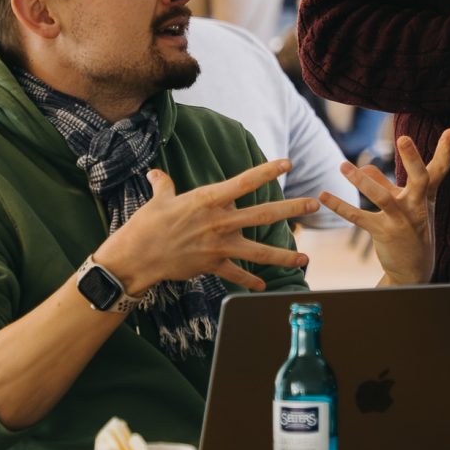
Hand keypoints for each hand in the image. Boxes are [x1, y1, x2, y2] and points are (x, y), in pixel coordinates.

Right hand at [93, 159, 318, 295]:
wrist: (135, 257)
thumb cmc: (145, 225)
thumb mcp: (158, 200)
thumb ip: (164, 185)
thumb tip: (156, 174)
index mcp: (208, 200)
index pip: (244, 182)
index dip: (266, 172)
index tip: (287, 163)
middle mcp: (219, 222)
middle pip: (263, 214)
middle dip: (292, 209)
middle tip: (314, 204)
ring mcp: (218, 246)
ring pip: (258, 251)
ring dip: (283, 255)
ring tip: (304, 258)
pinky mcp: (212, 265)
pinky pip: (237, 275)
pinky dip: (250, 282)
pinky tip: (264, 286)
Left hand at [321, 131, 449, 285]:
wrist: (413, 269)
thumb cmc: (410, 229)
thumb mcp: (402, 204)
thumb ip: (383, 183)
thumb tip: (364, 166)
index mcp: (425, 196)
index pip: (439, 170)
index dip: (446, 151)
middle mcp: (418, 206)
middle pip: (421, 180)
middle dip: (412, 159)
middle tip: (403, 138)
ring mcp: (402, 221)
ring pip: (383, 198)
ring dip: (362, 181)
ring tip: (343, 166)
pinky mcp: (384, 233)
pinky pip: (360, 218)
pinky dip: (340, 206)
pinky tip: (323, 195)